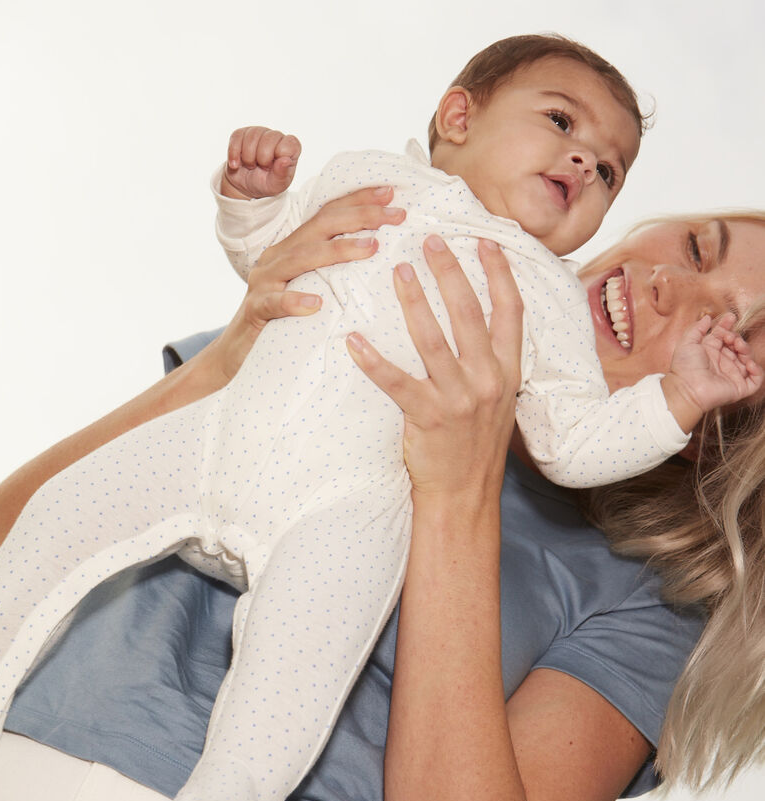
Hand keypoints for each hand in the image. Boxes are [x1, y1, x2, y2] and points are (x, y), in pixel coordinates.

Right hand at [201, 186, 405, 386]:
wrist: (237, 352)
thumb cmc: (282, 322)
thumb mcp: (310, 290)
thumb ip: (333, 274)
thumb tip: (378, 260)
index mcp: (293, 248)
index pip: (327, 215)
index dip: (358, 200)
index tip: (392, 193)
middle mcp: (278, 257)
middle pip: (320, 226)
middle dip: (360, 216)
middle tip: (396, 214)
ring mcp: (264, 281)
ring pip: (302, 258)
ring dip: (339, 251)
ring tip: (371, 248)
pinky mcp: (255, 309)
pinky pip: (275, 302)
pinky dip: (295, 301)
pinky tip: (316, 304)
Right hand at [222, 126, 301, 199]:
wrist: (245, 185)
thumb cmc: (266, 183)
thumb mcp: (276, 185)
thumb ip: (282, 174)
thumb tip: (286, 160)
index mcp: (290, 148)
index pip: (290, 143)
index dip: (279, 156)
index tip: (273, 167)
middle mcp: (276, 137)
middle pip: (269, 139)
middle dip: (262, 159)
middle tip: (262, 167)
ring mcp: (259, 132)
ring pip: (251, 137)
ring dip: (248, 158)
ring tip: (251, 165)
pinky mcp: (242, 133)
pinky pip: (236, 137)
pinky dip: (234, 154)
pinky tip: (236, 164)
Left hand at [346, 236, 523, 499]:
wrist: (465, 496)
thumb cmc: (475, 447)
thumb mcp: (497, 402)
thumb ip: (491, 364)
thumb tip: (476, 326)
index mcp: (508, 372)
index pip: (510, 312)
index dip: (499, 273)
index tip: (486, 241)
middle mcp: (488, 380)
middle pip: (469, 313)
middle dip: (450, 271)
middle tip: (430, 240)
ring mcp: (459, 399)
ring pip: (434, 339)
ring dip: (414, 301)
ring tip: (398, 270)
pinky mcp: (428, 418)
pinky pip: (396, 382)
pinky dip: (373, 360)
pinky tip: (354, 339)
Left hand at [664, 312, 763, 430]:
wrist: (686, 388)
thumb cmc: (684, 367)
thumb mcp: (687, 342)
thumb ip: (697, 329)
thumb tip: (708, 318)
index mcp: (711, 352)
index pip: (724, 337)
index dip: (728, 327)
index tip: (730, 318)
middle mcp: (723, 363)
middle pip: (738, 346)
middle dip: (737, 338)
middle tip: (731, 338)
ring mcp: (732, 375)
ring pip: (748, 359)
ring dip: (746, 350)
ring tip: (738, 346)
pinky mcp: (739, 388)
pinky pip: (755, 379)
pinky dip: (756, 370)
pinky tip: (748, 363)